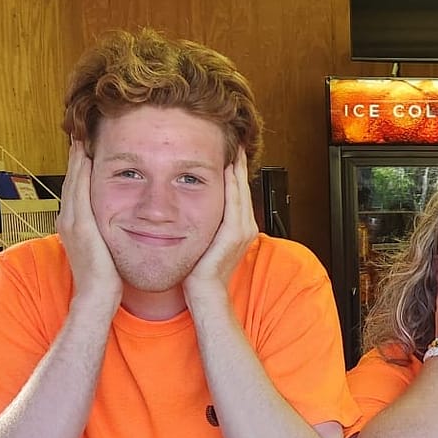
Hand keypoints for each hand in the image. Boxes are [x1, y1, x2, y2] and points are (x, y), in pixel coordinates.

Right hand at [58, 142, 120, 310]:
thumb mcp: (103, 249)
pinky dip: (81, 175)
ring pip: (73, 183)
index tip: (85, 151)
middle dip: (75, 159)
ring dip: (77, 161)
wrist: (97, 297)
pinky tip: (87, 159)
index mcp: (73, 225)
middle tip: (79, 136)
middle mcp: (68, 221)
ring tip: (81, 140)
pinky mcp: (80, 227)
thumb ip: (105, 233)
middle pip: (71, 181)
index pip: (76, 190)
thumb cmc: (105, 278)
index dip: (79, 170)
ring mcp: (71, 223)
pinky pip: (79, 193)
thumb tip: (117, 223)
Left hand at [184, 149, 256, 308]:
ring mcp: (243, 230)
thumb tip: (191, 210)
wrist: (204, 295)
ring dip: (237, 169)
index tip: (228, 154)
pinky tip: (228, 169)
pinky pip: (235, 202)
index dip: (235, 172)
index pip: (238, 193)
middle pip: (243, 187)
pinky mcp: (234, 234)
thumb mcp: (204, 243)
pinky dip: (233, 184)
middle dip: (238, 164)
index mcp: (241, 229)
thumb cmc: (200, 274)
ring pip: (240, 191)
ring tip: (232, 150)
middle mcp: (246, 227)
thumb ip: (204, 226)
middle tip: (233, 142)